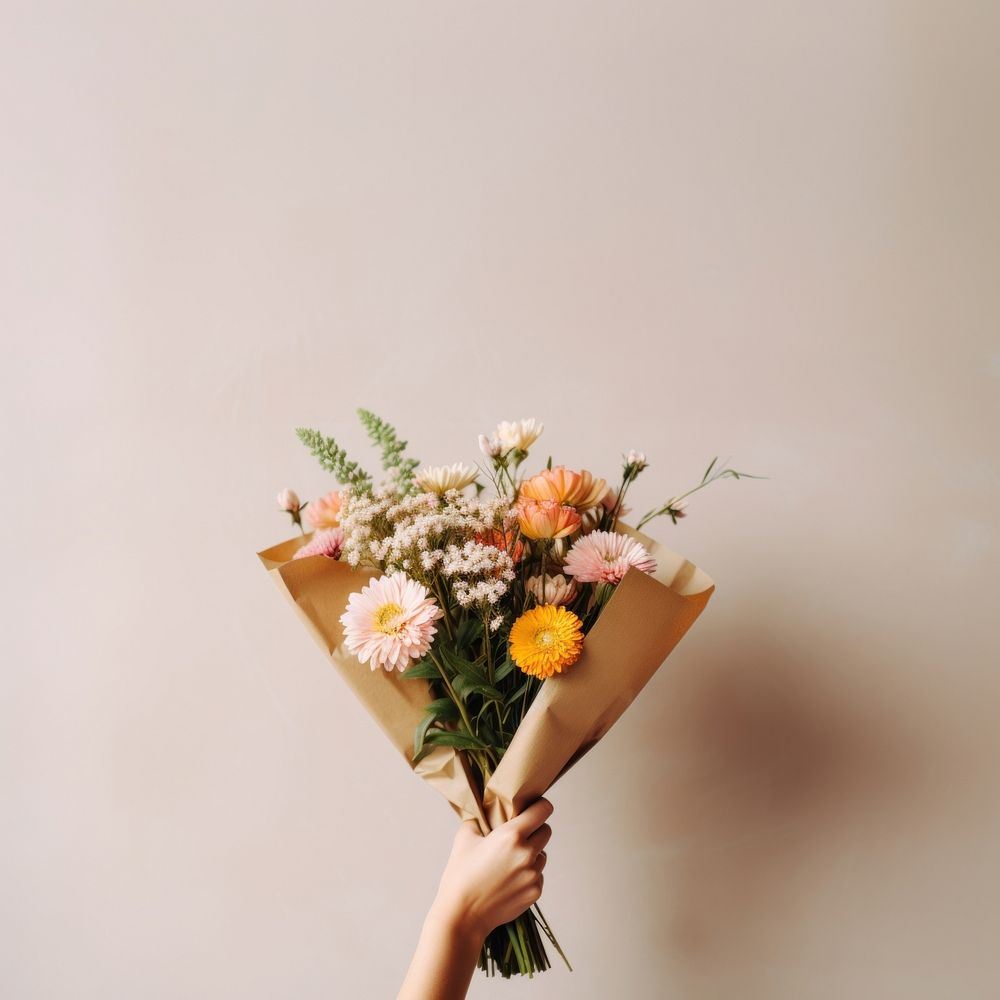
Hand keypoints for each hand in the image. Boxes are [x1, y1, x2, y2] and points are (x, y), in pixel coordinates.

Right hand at [431, 798, 552, 941]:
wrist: (462, 915)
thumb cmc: (461, 876)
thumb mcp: (464, 838)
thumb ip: (479, 820)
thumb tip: (487, 814)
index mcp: (511, 835)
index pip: (543, 810)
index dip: (540, 806)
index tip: (534, 807)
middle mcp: (527, 853)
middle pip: (546, 831)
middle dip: (535, 830)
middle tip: (518, 836)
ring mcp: (533, 875)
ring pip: (542, 855)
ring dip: (532, 853)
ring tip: (510, 861)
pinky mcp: (535, 892)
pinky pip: (539, 875)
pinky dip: (529, 874)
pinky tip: (510, 879)